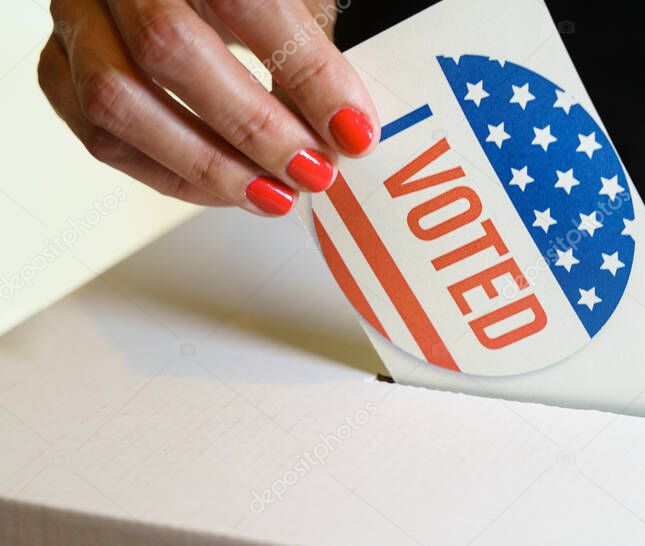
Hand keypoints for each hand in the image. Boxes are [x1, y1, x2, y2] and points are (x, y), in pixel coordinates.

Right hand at [38, 0, 379, 215]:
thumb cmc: (245, 0)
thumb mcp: (292, 2)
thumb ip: (309, 56)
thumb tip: (343, 136)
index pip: (246, 2)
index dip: (306, 73)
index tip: (354, 130)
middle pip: (168, 50)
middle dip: (254, 128)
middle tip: (312, 169)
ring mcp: (74, 18)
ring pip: (118, 103)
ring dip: (208, 166)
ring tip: (274, 194)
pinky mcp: (57, 67)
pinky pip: (101, 139)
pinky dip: (171, 177)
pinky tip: (227, 189)